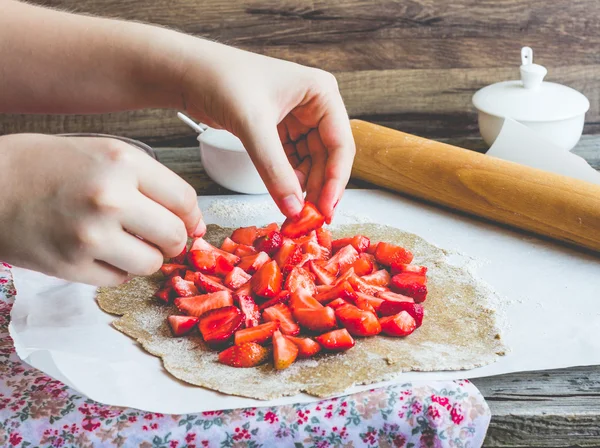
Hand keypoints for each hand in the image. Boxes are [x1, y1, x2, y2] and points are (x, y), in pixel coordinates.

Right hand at [0, 134, 204, 285]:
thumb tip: (191, 219)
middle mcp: (111, 198)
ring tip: (122, 242)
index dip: (191, 217)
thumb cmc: (46, 165)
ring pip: (152, 264)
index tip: (188, 223)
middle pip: (175, 236)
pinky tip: (97, 251)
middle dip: (171, 240)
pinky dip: (116, 269)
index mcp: (122, 162)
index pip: (185, 200)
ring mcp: (91, 235)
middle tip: (156, 236)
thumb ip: (150, 182)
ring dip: (144, 257)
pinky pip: (120, 279)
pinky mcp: (72, 266)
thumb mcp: (102, 153)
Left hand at [179, 42, 354, 221]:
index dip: (335, 181)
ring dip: (304, 187)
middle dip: (319, 188)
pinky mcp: (279, 131)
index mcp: (321, 93)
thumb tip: (294, 208)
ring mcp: (297, 119)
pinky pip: (292, 162)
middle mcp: (314, 105)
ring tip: (294, 210)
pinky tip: (284, 194)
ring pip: (311, 163)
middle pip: (328, 157)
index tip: (326, 210)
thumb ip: (275, 169)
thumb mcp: (253, 126)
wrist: (189, 73)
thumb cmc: (222, 80)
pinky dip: (288, 180)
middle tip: (309, 218)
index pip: (340, 144)